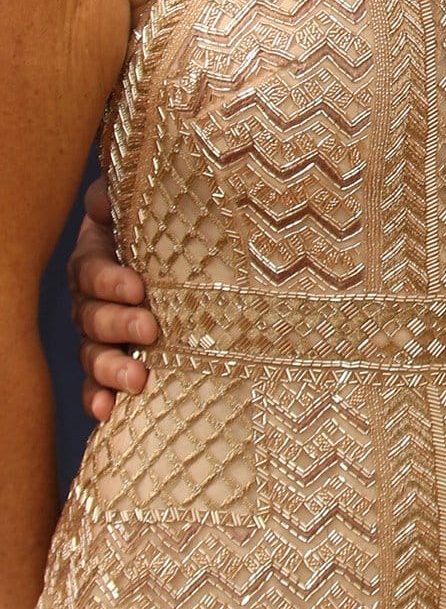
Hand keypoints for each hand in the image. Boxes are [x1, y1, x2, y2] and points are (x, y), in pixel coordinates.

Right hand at [69, 179, 154, 420]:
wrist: (192, 256)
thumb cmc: (173, 224)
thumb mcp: (151, 204)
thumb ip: (125, 196)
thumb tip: (103, 203)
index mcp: (97, 259)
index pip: (90, 271)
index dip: (109, 280)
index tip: (137, 287)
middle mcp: (93, 299)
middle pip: (91, 316)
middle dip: (118, 325)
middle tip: (150, 328)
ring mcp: (103, 336)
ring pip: (93, 354)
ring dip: (110, 369)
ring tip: (136, 378)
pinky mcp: (118, 363)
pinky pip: (98, 385)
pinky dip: (99, 398)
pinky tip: (107, 412)